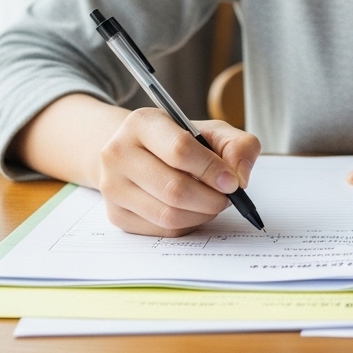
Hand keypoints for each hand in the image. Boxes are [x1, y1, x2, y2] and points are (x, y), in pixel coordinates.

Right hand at [96, 108, 260, 236]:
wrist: (135, 152)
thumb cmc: (177, 141)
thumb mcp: (209, 131)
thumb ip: (237, 145)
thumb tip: (240, 177)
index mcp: (142, 123)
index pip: (180, 151)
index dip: (212, 170)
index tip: (232, 181)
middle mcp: (118, 153)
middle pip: (174, 189)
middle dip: (211, 198)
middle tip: (227, 197)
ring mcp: (112, 186)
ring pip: (168, 215)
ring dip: (202, 214)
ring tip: (212, 202)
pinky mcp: (116, 214)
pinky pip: (162, 230)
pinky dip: (187, 224)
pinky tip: (193, 211)